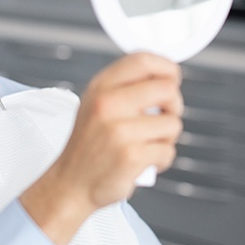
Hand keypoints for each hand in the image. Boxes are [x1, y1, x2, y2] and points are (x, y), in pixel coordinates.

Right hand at [20, 52, 182, 244]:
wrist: (71, 184)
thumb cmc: (88, 146)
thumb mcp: (95, 105)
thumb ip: (124, 87)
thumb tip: (164, 77)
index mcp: (100, 87)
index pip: (142, 60)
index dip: (166, 67)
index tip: (172, 78)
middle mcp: (108, 104)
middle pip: (167, 89)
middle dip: (174, 104)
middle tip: (163, 116)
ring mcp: (119, 130)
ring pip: (172, 123)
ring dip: (166, 137)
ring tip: (147, 144)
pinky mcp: (132, 155)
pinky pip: (168, 150)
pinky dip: (161, 159)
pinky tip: (144, 161)